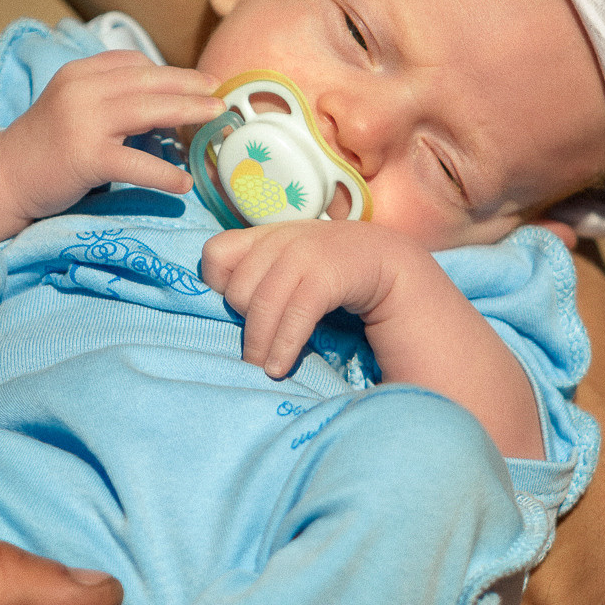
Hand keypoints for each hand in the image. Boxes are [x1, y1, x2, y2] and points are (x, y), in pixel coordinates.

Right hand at [0, 52, 219, 240]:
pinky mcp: (85, 157)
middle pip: (148, 81)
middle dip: (189, 86)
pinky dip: (164, 173)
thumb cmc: (46, 144)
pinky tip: (184, 182)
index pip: (134, 62)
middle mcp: (81, 90)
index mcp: (80, 72)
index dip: (170, 71)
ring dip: (187, 113)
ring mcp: (82, 122)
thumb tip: (164, 99)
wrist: (6, 176)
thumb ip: (110, 95)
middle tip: (219, 93)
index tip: (198, 81)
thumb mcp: (74, 104)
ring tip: (214, 118)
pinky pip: (135, 163)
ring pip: (148, 111)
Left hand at [201, 220, 434, 377]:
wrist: (388, 263)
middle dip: (243, 325)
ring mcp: (305, 252)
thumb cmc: (331, 272)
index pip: (215, 254)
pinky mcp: (326, 274)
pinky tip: (279, 368)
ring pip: (261, 305)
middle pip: (238, 290)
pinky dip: (284, 346)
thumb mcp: (289, 265)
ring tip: (261, 370)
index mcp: (265, 235)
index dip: (217, 286)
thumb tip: (219, 310)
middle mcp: (280, 238)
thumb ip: (260, 274)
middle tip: (255, 349)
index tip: (235, 312)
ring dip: (259, 346)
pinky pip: (295, 315)